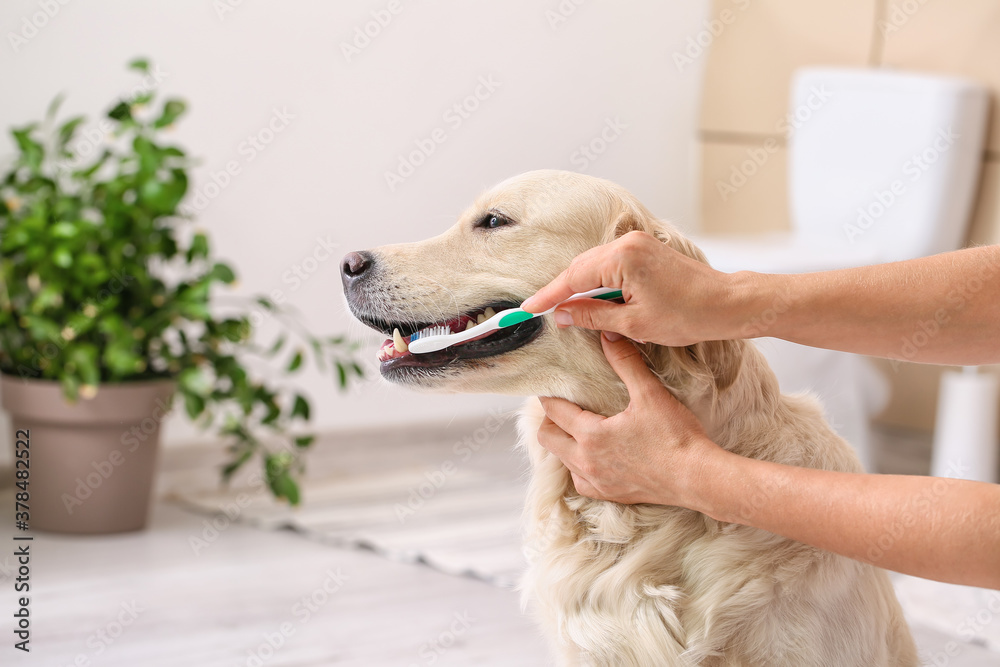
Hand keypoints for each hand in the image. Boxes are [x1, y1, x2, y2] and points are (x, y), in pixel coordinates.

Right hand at [521, 231, 740, 347]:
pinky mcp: (645, 249)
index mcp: (622, 259)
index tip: (527, 309)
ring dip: (579, 286)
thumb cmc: (687, 315)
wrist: (726, 303)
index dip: (548, 296)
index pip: (573, 279)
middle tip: (540, 312)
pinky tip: (591, 298)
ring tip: (563, 309)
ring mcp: (637, 243)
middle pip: (580, 267)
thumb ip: (592, 316)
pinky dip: (597, 280)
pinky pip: (610, 263)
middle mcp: (627, 243)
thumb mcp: (633, 323)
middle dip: (560, 290)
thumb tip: (562, 314)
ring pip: (594, 265)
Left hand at [537, 332, 719, 505]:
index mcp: (590, 435)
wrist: (698, 477)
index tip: (551, 386)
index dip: (549, 396)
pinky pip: (580, 481)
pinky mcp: (610, 495)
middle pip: (547, 438)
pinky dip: (579, 467)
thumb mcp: (649, 393)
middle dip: (550, 419)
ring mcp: (597, 482)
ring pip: (562, 460)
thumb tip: (608, 336)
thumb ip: (626, 362)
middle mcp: (586, 462)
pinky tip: (594, 456)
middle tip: (564, 406)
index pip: (554, 412)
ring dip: (563, 443)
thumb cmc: (676, 436)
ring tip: (578, 428)